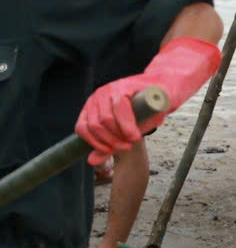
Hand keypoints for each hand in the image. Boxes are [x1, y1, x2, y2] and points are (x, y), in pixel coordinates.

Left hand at [76, 38, 220, 163]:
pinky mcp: (124, 86)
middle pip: (94, 125)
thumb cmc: (143, 113)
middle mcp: (97, 97)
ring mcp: (109, 90)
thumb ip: (107, 146)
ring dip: (118, 135)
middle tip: (125, 147)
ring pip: (106, 118)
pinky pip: (120, 107)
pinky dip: (127, 125)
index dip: (95, 143)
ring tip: (132, 141)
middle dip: (110, 141)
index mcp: (92, 108)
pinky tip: (134, 135)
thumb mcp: (123, 132)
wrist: (165, 91)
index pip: (82, 128)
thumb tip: (90, 161)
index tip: (110, 151)